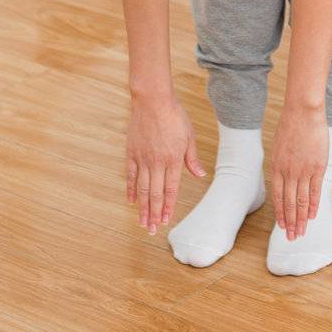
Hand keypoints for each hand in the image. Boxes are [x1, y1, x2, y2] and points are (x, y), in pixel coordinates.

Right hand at [126, 93, 205, 233]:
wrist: (153, 101)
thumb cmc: (174, 116)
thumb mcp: (189, 136)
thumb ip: (192, 158)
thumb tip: (200, 174)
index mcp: (173, 159)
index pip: (171, 189)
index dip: (169, 207)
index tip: (167, 221)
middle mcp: (157, 163)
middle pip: (156, 194)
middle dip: (155, 214)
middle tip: (152, 231)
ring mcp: (143, 159)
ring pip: (143, 189)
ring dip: (143, 208)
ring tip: (142, 223)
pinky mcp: (132, 153)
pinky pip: (131, 176)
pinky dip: (131, 190)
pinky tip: (131, 202)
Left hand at [271, 103, 328, 239]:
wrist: (303, 112)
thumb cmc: (290, 126)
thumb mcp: (279, 148)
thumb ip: (280, 166)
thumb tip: (282, 181)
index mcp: (276, 168)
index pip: (278, 197)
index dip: (280, 214)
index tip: (281, 227)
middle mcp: (288, 172)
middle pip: (289, 204)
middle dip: (290, 223)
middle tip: (291, 237)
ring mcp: (303, 171)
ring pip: (302, 201)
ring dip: (301, 219)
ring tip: (301, 233)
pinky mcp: (317, 166)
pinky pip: (315, 190)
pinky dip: (314, 205)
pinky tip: (313, 216)